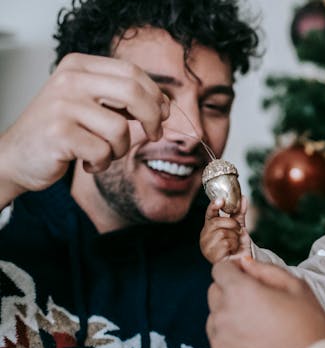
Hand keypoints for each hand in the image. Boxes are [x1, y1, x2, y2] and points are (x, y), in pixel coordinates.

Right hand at [0, 53, 168, 204]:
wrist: (15, 156)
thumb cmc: (61, 130)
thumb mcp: (89, 102)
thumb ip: (122, 97)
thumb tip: (165, 103)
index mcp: (78, 65)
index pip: (132, 72)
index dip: (155, 95)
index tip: (164, 114)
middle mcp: (69, 80)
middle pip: (133, 92)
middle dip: (153, 117)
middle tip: (155, 134)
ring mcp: (61, 106)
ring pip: (120, 128)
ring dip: (120, 148)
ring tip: (103, 152)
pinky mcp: (58, 134)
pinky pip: (102, 151)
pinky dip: (101, 163)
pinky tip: (86, 161)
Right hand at [200, 196, 251, 262]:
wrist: (243, 261)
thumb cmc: (238, 245)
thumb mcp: (239, 226)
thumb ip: (239, 212)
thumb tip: (243, 198)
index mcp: (209, 227)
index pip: (209, 213)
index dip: (214, 206)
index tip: (221, 200)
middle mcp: (205, 236)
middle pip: (217, 222)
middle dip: (232, 225)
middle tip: (239, 231)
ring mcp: (206, 247)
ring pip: (222, 233)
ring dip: (234, 238)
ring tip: (235, 244)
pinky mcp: (211, 256)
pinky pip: (224, 244)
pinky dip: (233, 246)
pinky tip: (232, 251)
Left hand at [207, 259, 324, 347]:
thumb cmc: (308, 326)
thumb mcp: (296, 288)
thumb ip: (266, 270)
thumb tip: (245, 263)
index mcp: (240, 292)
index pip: (220, 269)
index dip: (234, 269)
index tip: (246, 276)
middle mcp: (223, 315)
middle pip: (214, 292)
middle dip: (230, 290)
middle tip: (256, 300)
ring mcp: (220, 340)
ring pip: (215, 317)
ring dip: (229, 314)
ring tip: (257, 323)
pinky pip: (219, 339)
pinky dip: (231, 336)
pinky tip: (254, 339)